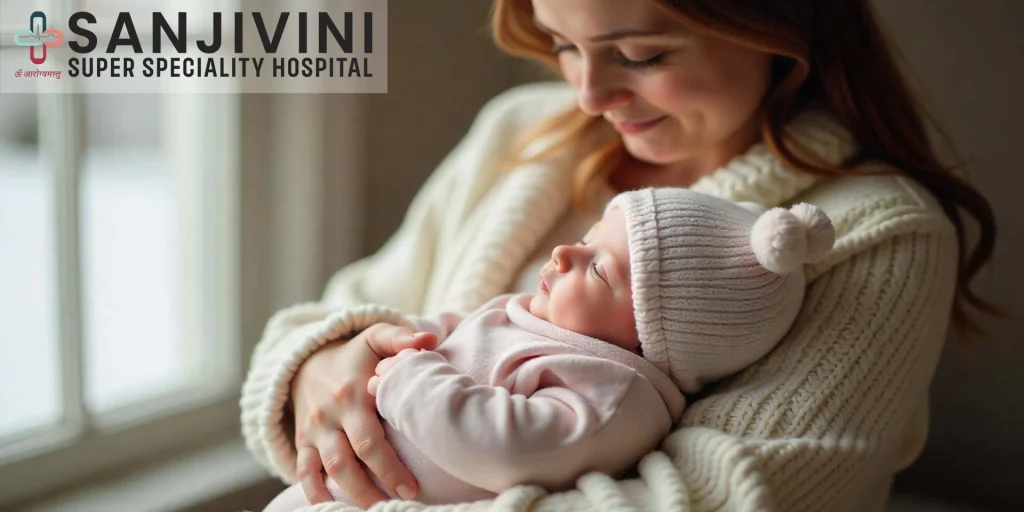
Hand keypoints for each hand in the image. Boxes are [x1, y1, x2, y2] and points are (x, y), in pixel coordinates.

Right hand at [290, 323, 437, 507]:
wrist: (307, 363)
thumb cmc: (354, 355)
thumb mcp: (374, 338)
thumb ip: (399, 338)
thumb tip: (429, 340)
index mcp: (352, 395)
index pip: (371, 438)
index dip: (391, 466)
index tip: (414, 485)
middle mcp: (330, 416)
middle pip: (351, 460)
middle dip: (376, 485)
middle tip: (403, 501)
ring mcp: (314, 431)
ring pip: (330, 470)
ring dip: (353, 494)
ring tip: (377, 509)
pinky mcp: (303, 442)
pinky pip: (305, 472)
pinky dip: (316, 493)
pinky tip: (332, 508)